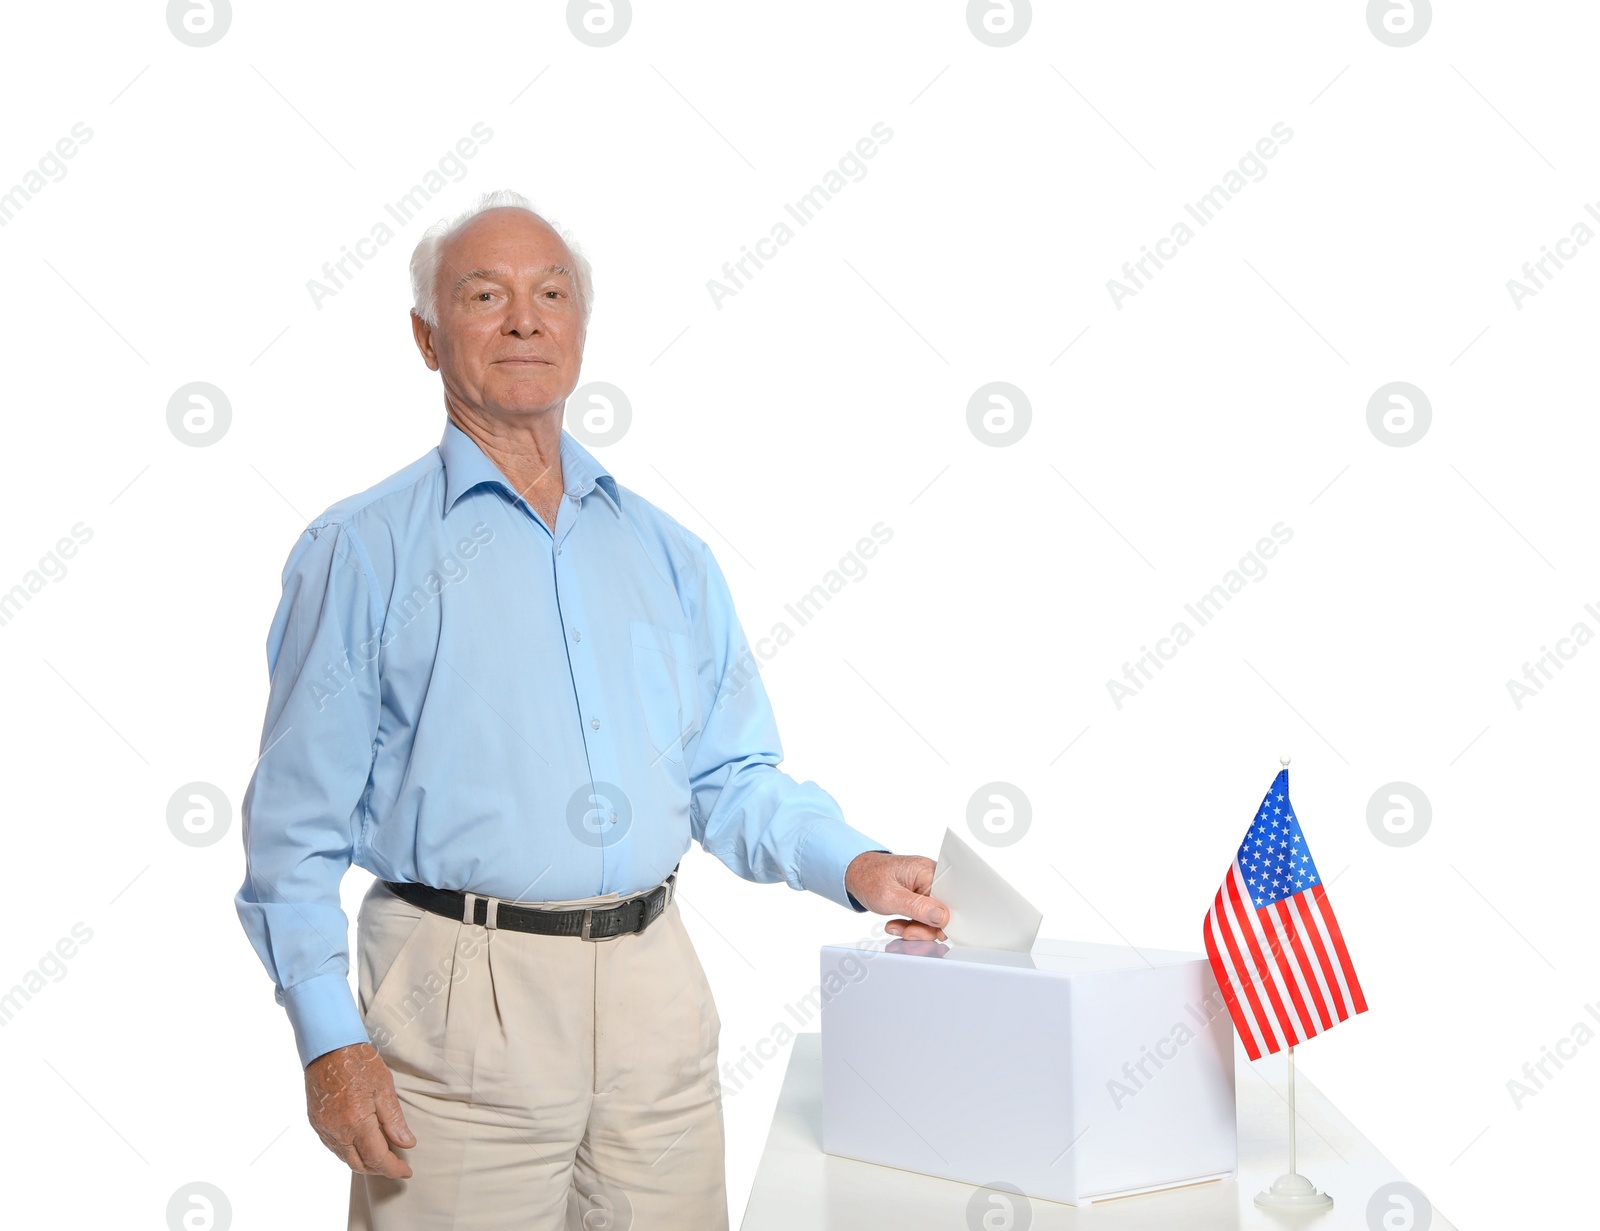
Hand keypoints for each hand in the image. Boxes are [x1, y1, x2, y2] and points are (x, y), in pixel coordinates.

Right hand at [305, 1041, 415, 1177]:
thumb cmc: (357, 1061)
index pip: (377, 1158)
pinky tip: (360, 1142)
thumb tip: (406, 1143)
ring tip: (381, 1154)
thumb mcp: (383, 1087)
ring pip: (344, 1157)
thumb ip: (394, 1119)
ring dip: (363, 1161)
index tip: (406, 1171)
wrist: (327, 1046)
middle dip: (379, 1169)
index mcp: (356, 1122)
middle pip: (358, 1164)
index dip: (393, 1168)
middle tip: (395, 1165)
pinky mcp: (315, 1122)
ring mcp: (323, 1128)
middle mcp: (336, 1131)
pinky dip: (348, 1150)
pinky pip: (333, 1146)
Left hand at [844, 851, 947, 940]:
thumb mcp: (890, 897)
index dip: (943, 921)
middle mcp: (931, 878)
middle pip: (943, 912)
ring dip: (915, 928)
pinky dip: (911, 925)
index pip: (950, 900)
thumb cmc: (869, 878)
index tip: (930, 932)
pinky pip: (924, 917)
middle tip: (907, 932)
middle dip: (925, 928)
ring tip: (896, 927)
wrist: (854, 873)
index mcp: (929, 872)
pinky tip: (897, 924)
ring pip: (933, 918)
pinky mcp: (920, 896)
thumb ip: (917, 908)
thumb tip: (943, 917)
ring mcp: (926, 887)